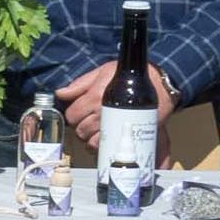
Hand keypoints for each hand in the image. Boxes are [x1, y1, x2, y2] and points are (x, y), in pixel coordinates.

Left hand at [54, 61, 173, 150]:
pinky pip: (107, 148)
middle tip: (89, 123)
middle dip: (81, 128)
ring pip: (91, 142)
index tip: (79, 114)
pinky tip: (106, 139)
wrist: (158, 83)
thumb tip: (61, 93)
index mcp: (94, 97)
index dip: (73, 116)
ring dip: (91, 140)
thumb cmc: (128, 76)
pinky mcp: (126, 133)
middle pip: (81, 131)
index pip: (72, 115)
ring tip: (98, 132)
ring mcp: (114, 125)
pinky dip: (102, 147)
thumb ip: (80, 84)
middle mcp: (102, 113)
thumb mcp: (102, 72)